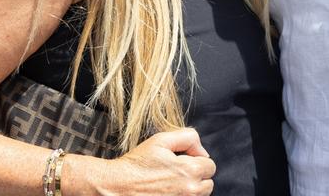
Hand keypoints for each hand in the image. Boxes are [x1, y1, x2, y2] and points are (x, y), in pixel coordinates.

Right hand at [70, 128, 215, 195]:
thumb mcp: (161, 140)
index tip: (183, 161)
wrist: (118, 186)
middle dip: (197, 177)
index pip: (210, 166)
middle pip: (208, 184)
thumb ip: (188, 137)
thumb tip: (202, 151)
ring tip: (170, 183)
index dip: (197, 160)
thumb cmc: (137, 163)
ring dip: (190, 189)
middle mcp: (190, 190)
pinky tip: (166, 192)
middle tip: (176, 173)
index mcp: (190, 170)